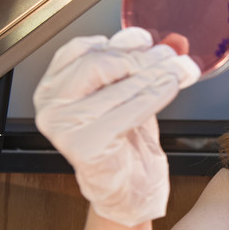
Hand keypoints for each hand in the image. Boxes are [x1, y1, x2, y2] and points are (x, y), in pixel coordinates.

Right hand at [33, 27, 199, 225]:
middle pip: (97, 64)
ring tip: (177, 72)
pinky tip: (169, 88)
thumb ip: (144, 66)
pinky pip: (128, 110)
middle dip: (140, 59)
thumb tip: (175, 41)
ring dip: (154, 75)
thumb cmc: (125, 142)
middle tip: (169, 58)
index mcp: (53, 89)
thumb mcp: (131, 94)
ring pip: (116, 85)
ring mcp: (65, 129)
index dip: (117, 43)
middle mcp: (51, 108)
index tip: (145, 41)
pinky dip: (154, 95)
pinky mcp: (86, 146)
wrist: (129, 188)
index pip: (80, 51)